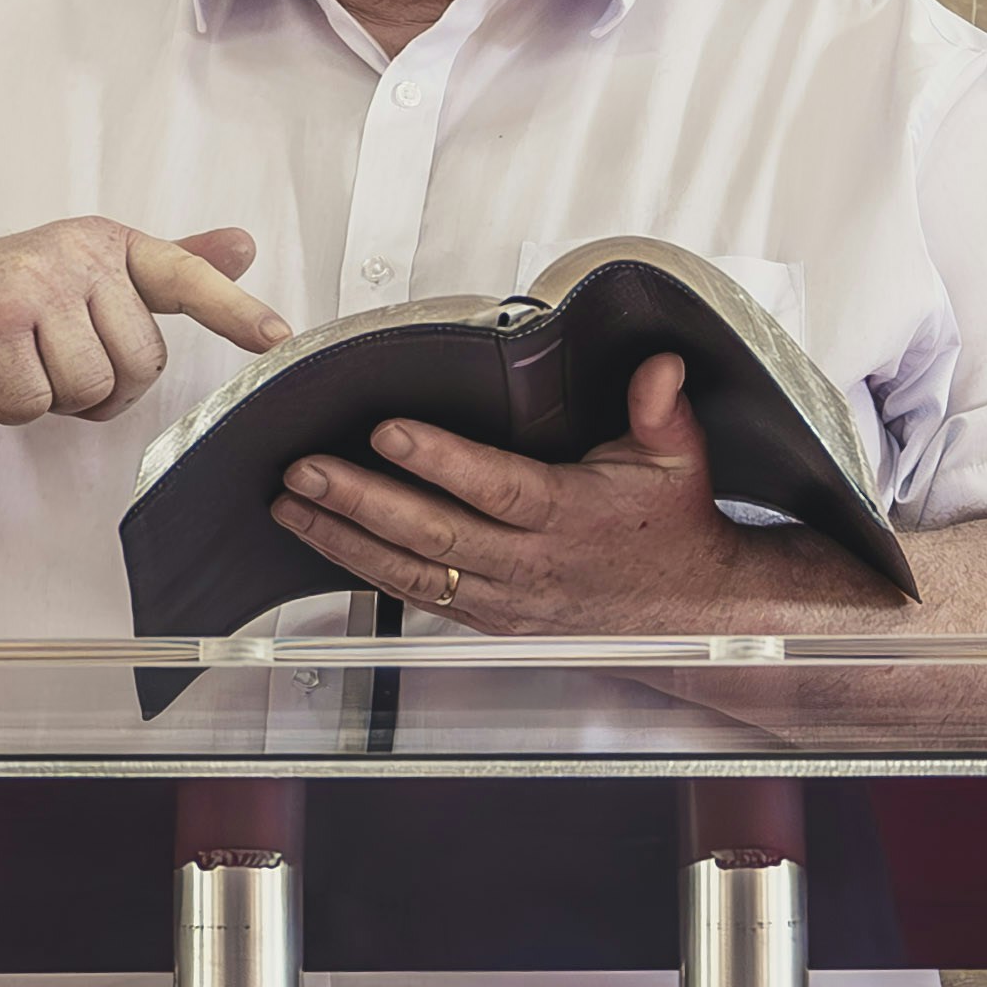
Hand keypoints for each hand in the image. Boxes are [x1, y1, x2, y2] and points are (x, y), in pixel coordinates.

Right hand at [0, 221, 289, 423]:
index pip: (183, 275)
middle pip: (138, 362)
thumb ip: (165, 268)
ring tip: (21, 364)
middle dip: (102, 386)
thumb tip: (243, 246)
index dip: (234, 310)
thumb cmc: (2, 298)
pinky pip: (35, 403)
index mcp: (105, 244)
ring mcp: (32, 288)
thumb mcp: (86, 273)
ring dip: (54, 398)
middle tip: (55, 361)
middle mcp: (74, 256)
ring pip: (89, 387)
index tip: (279, 338)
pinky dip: (10, 407)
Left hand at [267, 351, 900, 632]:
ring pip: (414, 573)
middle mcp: (534, 564)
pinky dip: (367, 570)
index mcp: (574, 516)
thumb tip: (658, 367)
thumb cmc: (676, 528)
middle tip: (306, 470)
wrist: (694, 616)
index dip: (441, 462)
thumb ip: (661, 408)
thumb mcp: (680, 459)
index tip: (390, 433)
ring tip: (292, 505)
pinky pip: (420, 596)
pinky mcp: (491, 619)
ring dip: (346, 540)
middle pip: (436, 535)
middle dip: (362, 501)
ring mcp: (508, 599)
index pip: (499, 488)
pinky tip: (325, 544)